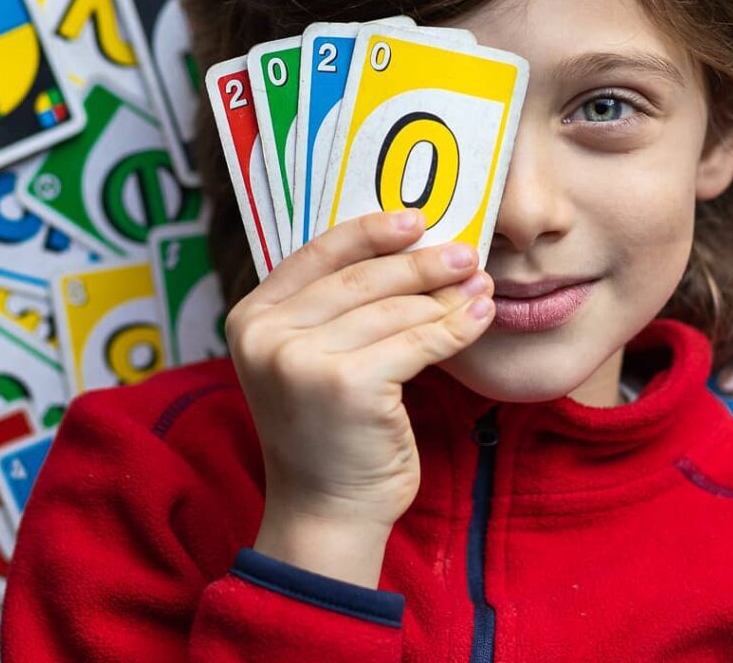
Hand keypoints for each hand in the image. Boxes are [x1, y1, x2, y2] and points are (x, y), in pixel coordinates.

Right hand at [226, 208, 494, 532]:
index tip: (416, 220)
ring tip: (480, 289)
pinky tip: (480, 318)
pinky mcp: (346, 385)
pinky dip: (456, 329)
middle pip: (363, 278)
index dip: (371, 231)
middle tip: (466, 255)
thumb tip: (414, 245)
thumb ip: (338, 307)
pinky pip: (418, 342)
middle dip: (422, 264)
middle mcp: (266, 335)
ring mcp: (301, 360)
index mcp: (252, 317)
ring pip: (395, 311)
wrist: (327, 512)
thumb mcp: (311, 359)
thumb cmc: (330, 431)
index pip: (319, 254)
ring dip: (446, 298)